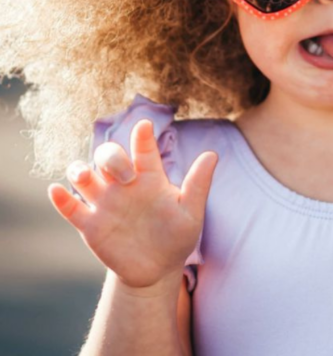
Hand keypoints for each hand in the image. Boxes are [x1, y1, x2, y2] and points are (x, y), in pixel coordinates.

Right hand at [47, 118, 217, 288]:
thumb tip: (213, 154)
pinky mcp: (90, 225)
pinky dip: (61, 199)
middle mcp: (124, 184)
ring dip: (79, 171)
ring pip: (83, 176)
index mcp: (149, 177)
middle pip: (108, 157)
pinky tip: (55, 191)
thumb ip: (198, 184)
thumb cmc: (177, 236)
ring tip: (82, 176)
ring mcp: (105, 203)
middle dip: (112, 159)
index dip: (142, 137)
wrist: (157, 270)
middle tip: (125, 175)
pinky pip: (71, 208)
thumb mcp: (191, 213)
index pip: (143, 150)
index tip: (145, 126)